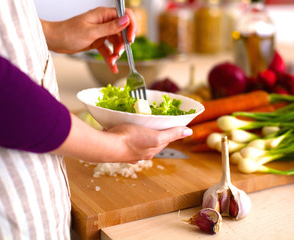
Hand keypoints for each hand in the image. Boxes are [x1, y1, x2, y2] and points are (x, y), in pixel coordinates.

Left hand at [40, 7, 136, 73]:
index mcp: (103, 14)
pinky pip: (107, 50)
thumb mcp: (91, 32)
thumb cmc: (68, 33)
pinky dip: (110, 58)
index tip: (131, 39)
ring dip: (116, 53)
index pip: (125, 16)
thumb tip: (126, 20)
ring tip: (112, 61)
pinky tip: (113, 67)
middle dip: (122, 43)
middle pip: (122, 31)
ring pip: (115, 42)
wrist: (54, 40)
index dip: (131, 26)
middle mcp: (104, 22)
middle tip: (119, 53)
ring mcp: (100, 32)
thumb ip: (110, 28)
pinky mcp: (97, 42)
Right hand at [53, 114, 192, 163]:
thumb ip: (171, 134)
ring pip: (139, 138)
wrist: (105, 145)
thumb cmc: (130, 140)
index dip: (169, 129)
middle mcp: (141, 153)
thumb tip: (189, 132)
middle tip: (153, 117)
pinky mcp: (117, 144)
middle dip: (154, 129)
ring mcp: (128, 150)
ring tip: (139, 119)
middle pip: (152, 139)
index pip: (165, 139)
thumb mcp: (155, 136)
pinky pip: (125, 136)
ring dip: (140, 130)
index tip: (169, 118)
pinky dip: (127, 131)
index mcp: (151, 151)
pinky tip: (124, 125)